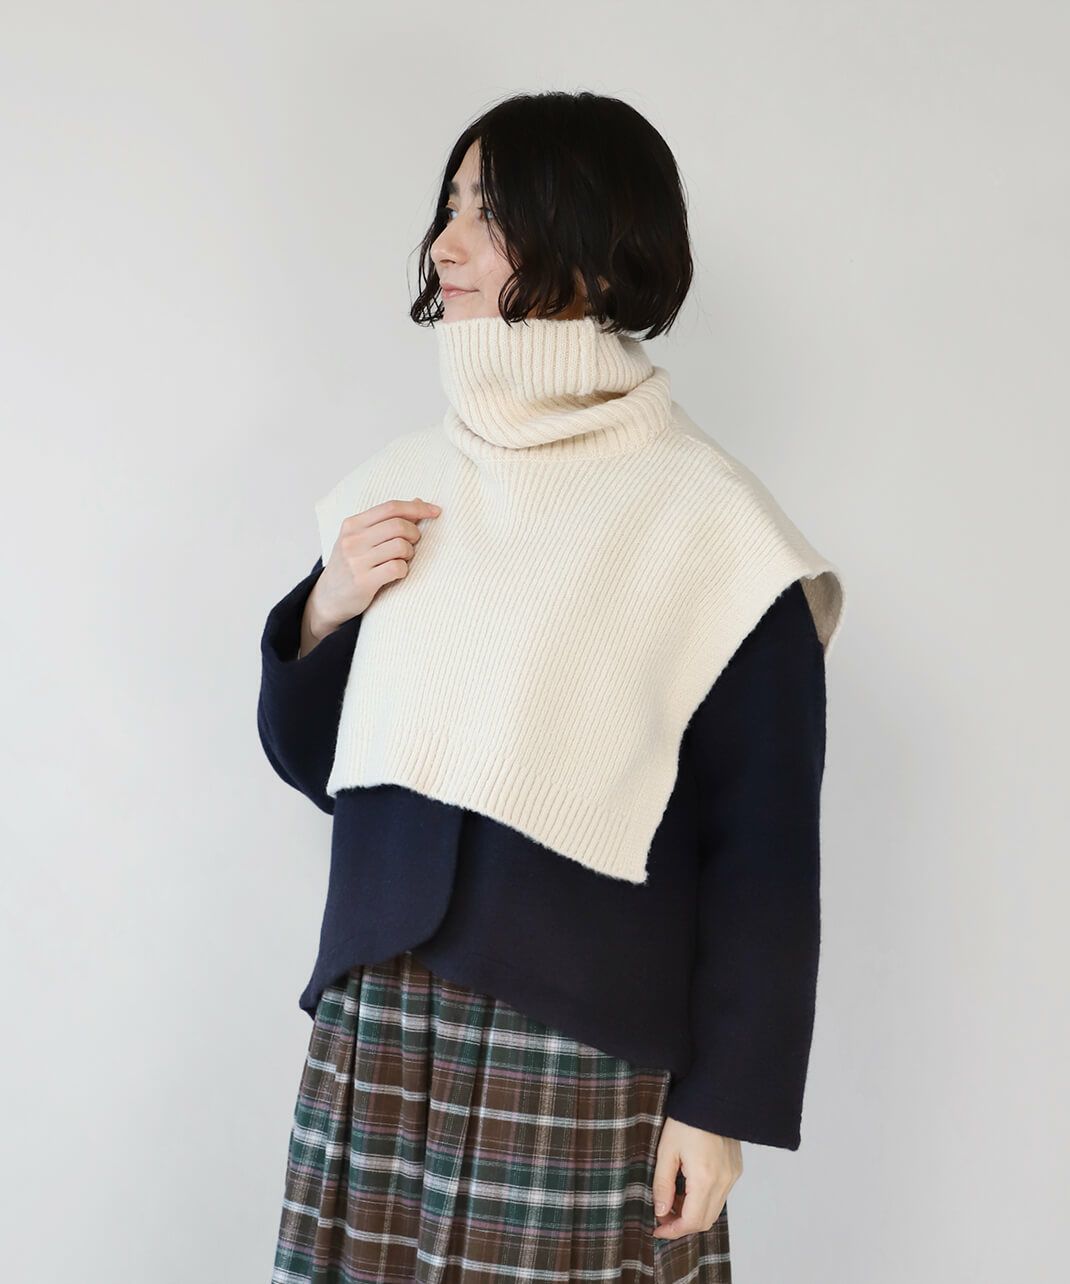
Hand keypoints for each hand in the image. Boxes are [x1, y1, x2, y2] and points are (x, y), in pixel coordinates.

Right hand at [307, 497, 441, 641]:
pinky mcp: (363, 581)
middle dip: (414, 534)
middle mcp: (352, 540)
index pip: (390, 507)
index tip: (434, 511)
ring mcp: (356, 561)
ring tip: (403, 559)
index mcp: (352, 524)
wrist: (328, 598)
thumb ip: (386, 521)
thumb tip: (418, 501)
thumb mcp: (361, 538)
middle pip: (398, 525)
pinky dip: (404, 569)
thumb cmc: (352, 564)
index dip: (417, 508)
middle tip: (413, 544)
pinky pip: (397, 567)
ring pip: (400, 546)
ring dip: (409, 553)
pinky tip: (397, 573)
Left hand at [650, 1116, 741, 1239]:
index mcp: (705, 1178)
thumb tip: (660, 1211)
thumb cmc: (686, 1119)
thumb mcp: (666, 1150)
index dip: (673, 1230)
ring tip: (672, 1200)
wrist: (712, 1097)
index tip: (657, 1228)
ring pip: (714, 1210)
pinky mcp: (735, 1169)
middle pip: (705, 1221)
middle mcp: (724, 1181)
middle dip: (682, 1224)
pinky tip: (687, 1188)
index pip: (692, 1221)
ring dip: (692, 1213)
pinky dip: (703, 1200)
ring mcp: (732, 1176)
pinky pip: (720, 1196)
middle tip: (662, 1216)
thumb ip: (662, 1184)